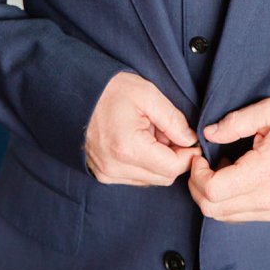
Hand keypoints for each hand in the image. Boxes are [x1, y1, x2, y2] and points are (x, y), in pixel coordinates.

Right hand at [85, 72, 199, 185]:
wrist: (77, 93)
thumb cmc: (111, 90)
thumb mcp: (148, 95)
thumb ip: (174, 121)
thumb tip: (191, 140)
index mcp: (127, 148)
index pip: (173, 167)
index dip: (189, 155)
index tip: (192, 139)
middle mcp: (115, 168)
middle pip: (164, 177)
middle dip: (176, 158)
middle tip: (173, 133)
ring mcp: (106, 174)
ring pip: (151, 180)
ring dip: (161, 161)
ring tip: (154, 134)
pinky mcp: (103, 174)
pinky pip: (136, 178)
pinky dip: (146, 164)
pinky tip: (142, 142)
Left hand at [189, 98, 269, 222]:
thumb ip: (238, 121)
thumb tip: (209, 133)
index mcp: (263, 173)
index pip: (212, 190)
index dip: (196, 174)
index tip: (201, 156)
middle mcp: (265, 199)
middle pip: (211, 209)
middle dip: (197, 186)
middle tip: (204, 164)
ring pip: (223, 217)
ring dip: (212, 196)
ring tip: (223, 169)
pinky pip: (239, 217)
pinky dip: (228, 202)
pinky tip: (238, 179)